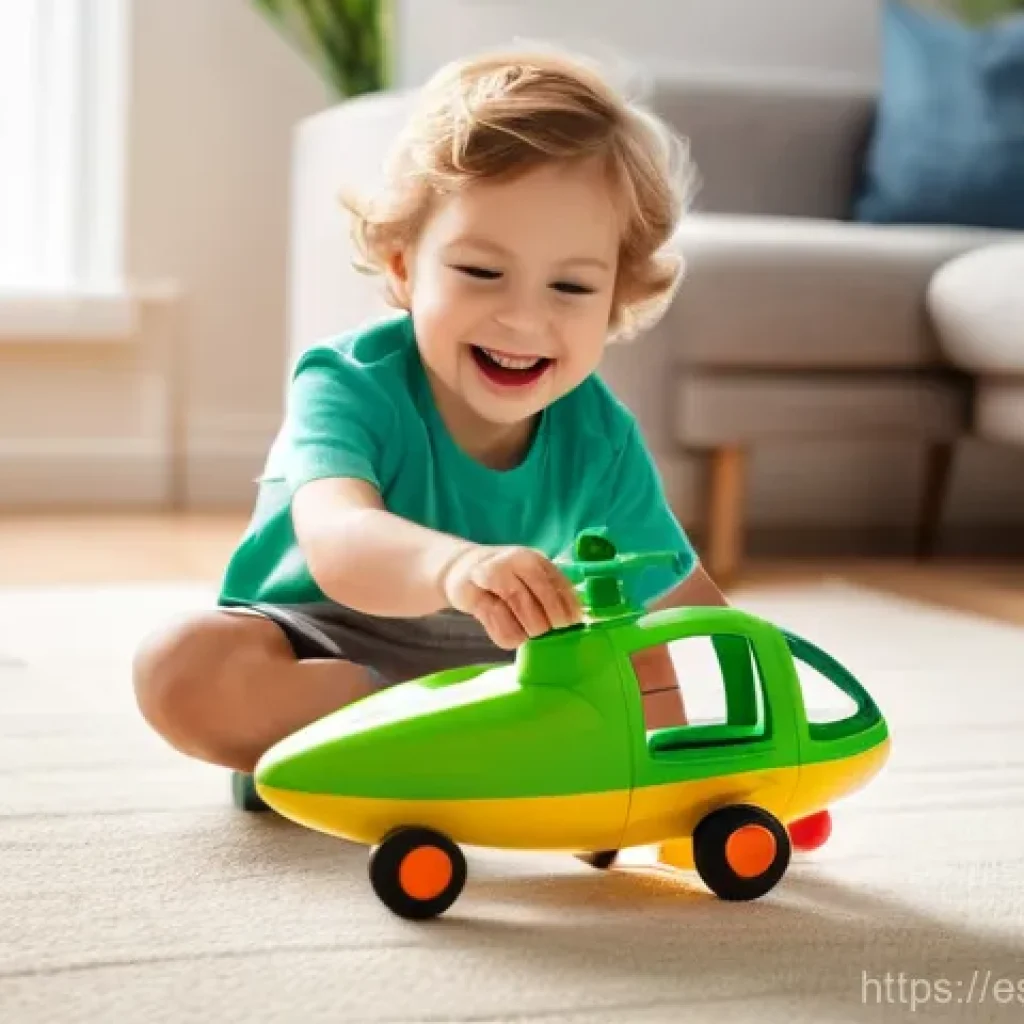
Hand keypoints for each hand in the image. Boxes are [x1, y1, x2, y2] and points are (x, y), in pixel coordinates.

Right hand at [441, 544, 583, 649]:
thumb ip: (548, 591)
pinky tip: (513, 638)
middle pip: (539, 590)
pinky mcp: (471, 593)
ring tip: (532, 635)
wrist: (461, 568)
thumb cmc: (504, 578)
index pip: (556, 581)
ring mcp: (489, 575)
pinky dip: (508, 633)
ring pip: (517, 600)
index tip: (574, 622)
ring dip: (529, 626)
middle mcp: (512, 562)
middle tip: (553, 631)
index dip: (568, 603)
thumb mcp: (527, 577)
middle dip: (551, 616)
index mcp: (531, 558)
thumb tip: (575, 618)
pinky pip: (494, 616)